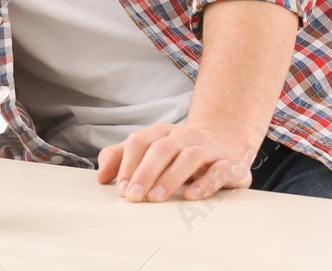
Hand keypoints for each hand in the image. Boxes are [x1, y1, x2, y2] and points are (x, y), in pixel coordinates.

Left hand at [96, 122, 257, 202]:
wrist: (226, 145)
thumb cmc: (181, 154)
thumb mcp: (151, 152)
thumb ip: (122, 158)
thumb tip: (101, 176)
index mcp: (163, 132)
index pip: (140, 142)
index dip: (127, 164)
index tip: (118, 188)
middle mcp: (185, 136)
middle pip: (162, 149)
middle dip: (144, 173)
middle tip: (132, 197)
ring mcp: (209, 148)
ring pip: (188, 157)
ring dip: (169, 178)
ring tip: (154, 198)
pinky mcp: (230, 163)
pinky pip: (218, 170)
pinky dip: (204, 183)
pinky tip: (191, 196)